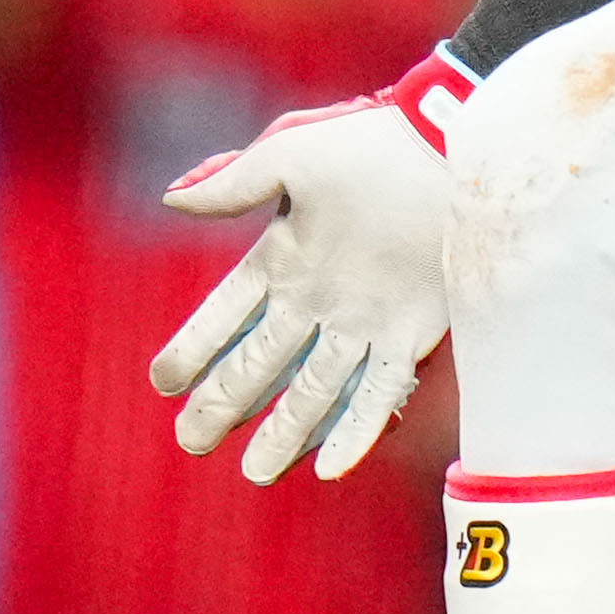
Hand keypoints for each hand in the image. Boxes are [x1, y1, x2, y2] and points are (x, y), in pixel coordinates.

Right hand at [148, 56, 469, 482]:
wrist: (451, 148)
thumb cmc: (371, 140)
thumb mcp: (292, 151)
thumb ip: (233, 181)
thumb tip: (172, 198)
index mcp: (284, 258)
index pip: (225, 314)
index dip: (194, 347)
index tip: (163, 382)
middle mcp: (319, 300)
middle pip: (261, 364)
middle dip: (224, 405)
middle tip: (191, 441)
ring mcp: (364, 323)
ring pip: (314, 390)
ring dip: (284, 432)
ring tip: (255, 473)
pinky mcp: (411, 335)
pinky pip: (380, 392)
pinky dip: (357, 431)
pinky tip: (332, 468)